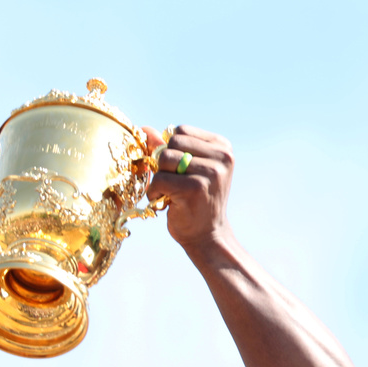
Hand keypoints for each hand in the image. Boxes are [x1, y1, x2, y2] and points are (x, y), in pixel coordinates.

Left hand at [144, 126, 234, 250]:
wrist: (207, 235)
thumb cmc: (196, 202)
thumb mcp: (186, 170)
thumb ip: (168, 148)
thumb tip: (144, 129)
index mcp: (222, 147)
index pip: (181, 131)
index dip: (170, 150)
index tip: (178, 171)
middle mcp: (221, 157)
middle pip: (172, 142)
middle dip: (164, 163)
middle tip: (172, 183)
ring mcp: (210, 172)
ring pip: (164, 159)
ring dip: (159, 178)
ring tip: (168, 192)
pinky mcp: (195, 188)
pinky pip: (160, 179)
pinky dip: (154, 191)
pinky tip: (164, 201)